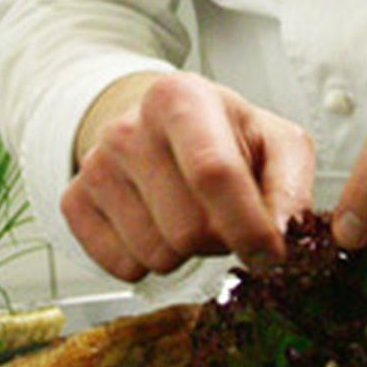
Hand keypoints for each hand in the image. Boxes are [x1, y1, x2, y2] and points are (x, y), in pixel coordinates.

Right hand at [64, 71, 317, 281]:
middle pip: (187, 228)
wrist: (158, 126)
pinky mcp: (74, 202)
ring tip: (191, 215)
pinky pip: (122, 267)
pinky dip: (150, 262)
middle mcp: (128, 127)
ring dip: (186, 253)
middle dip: (220, 241)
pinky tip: (159, 225)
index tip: (271, 254)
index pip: (213, 173)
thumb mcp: (275, 142)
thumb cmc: (225, 136)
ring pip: (156, 255)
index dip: (248, 227)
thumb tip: (282, 233)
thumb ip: (291, 186)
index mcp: (180, 99)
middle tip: (226, 219)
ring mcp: (95, 165)